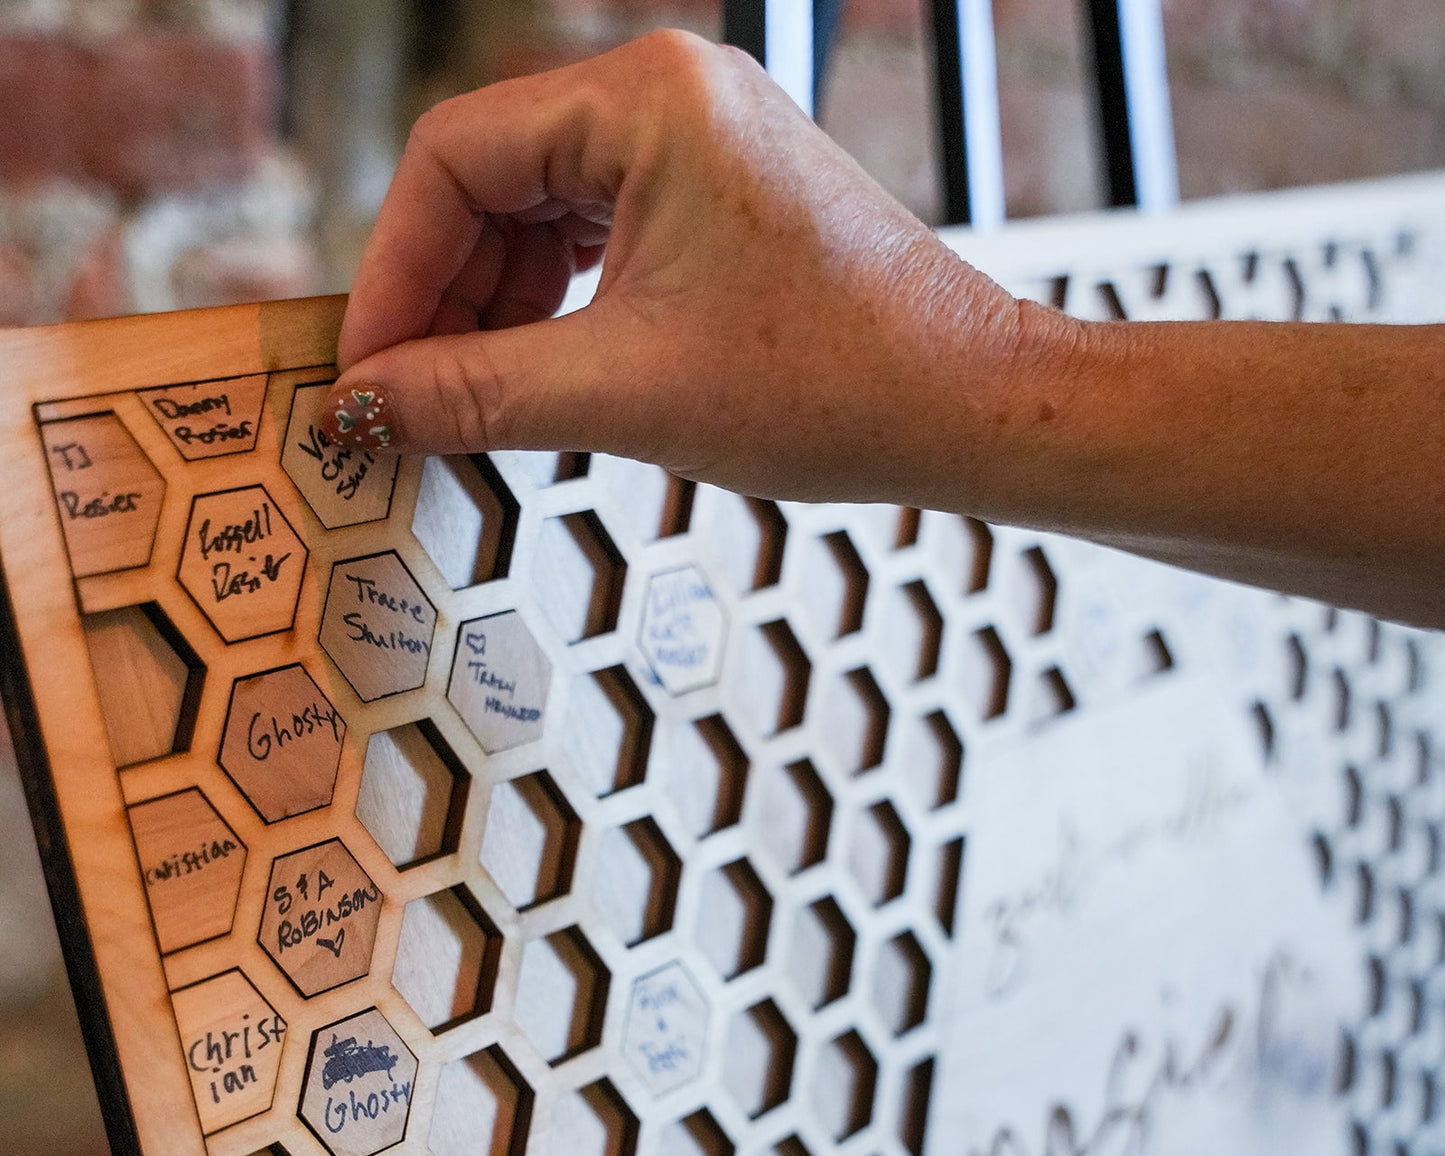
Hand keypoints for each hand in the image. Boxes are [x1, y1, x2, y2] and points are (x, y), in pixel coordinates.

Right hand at [329, 29, 1061, 506]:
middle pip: (491, 179)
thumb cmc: (835, 383)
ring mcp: (700, 139)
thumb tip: (366, 405)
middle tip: (405, 396)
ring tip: (468, 395)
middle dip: (443, 294)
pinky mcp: (719, 191)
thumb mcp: (625, 392)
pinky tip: (533, 363)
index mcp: (647, 98)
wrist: (967, 406)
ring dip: (493, 304)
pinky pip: (597, 232)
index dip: (392, 270)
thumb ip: (475, 392)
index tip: (364, 367)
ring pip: (540, 210)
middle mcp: (672, 92)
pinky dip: (553, 302)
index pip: (453, 157)